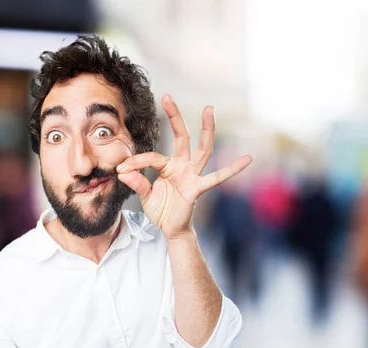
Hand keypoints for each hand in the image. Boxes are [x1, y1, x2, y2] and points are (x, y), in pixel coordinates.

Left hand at [117, 94, 251, 239]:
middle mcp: (183, 166)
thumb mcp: (145, 195)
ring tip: (209, 109)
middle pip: (182, 137)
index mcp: (169, 166)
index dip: (135, 163)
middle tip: (167, 97)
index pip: (151, 157)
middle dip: (175, 117)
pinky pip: (216, 178)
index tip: (120, 169)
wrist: (171, 230)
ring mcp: (192, 175)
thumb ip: (137, 182)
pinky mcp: (197, 188)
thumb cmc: (161, 210)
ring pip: (202, 148)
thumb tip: (122, 172)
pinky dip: (232, 169)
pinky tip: (247, 159)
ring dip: (205, 129)